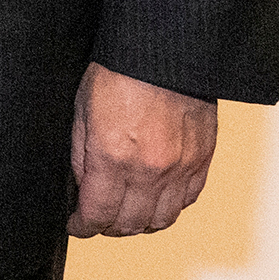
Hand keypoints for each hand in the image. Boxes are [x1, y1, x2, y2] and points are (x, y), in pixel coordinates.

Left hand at [68, 60, 218, 236]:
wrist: (163, 52)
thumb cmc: (117, 72)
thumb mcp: (81, 111)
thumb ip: (81, 155)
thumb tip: (83, 187)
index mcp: (113, 158)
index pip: (98, 214)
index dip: (83, 226)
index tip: (77, 225)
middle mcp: (150, 170)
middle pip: (130, 224)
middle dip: (108, 227)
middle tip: (97, 220)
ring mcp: (180, 168)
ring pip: (161, 220)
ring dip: (140, 223)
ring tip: (125, 214)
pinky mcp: (201, 160)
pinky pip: (187, 200)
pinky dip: (169, 207)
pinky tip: (155, 199)